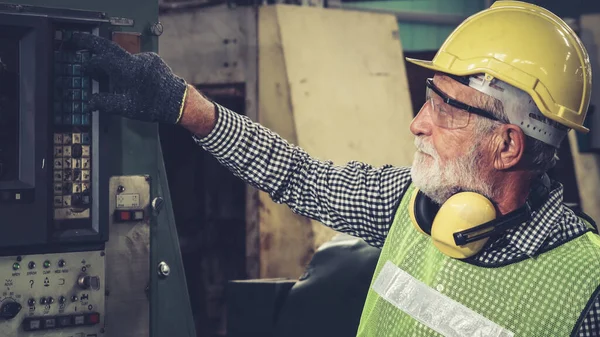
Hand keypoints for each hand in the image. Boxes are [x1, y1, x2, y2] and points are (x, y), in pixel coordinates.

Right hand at [68, 32, 187, 123]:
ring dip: (112, 62)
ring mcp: (145, 58)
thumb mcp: (126, 107)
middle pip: (108, 46)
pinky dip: (127, 67)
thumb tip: (90, 102)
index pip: (101, 59)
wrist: (178, 102)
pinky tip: (128, 79)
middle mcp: (136, 59)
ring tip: (107, 74)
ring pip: (122, 57)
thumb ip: (105, 103)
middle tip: (76, 40)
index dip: (89, 64)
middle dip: (90, 42)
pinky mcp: (152, 60)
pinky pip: (134, 60)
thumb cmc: (154, 105)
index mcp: (127, 69)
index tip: (83, 69)